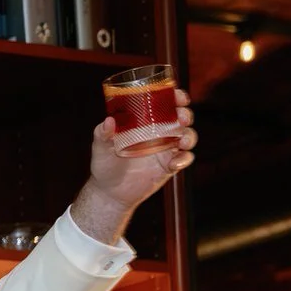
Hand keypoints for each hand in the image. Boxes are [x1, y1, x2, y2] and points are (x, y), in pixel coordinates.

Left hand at [72, 89, 195, 242]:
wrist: (109, 193)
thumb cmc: (104, 165)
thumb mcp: (100, 148)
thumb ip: (103, 134)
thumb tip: (109, 120)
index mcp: (145, 123)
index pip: (165, 105)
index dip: (175, 98)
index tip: (178, 97)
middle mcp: (159, 133)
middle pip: (181, 118)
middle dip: (186, 115)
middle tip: (181, 118)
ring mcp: (166, 150)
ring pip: (187, 137)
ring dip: (189, 137)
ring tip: (182, 142)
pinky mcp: (169, 166)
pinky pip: (184, 159)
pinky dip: (184, 159)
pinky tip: (173, 164)